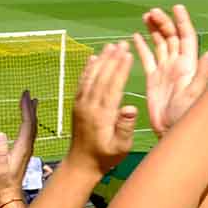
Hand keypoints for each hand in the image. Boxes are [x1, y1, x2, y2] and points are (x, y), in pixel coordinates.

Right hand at [0, 91, 39, 204]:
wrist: (10, 194)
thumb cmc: (3, 183)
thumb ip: (0, 152)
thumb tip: (0, 134)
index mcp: (22, 147)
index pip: (27, 123)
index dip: (26, 108)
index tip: (25, 95)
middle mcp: (27, 146)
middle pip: (31, 122)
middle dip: (29, 106)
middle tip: (27, 92)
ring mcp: (27, 148)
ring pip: (32, 127)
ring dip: (31, 113)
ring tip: (31, 101)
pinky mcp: (24, 151)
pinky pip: (29, 132)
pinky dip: (28, 121)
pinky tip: (27, 119)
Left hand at [67, 43, 137, 173]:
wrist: (81, 164)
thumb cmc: (106, 157)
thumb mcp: (120, 147)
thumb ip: (125, 127)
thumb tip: (131, 107)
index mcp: (102, 115)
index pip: (112, 86)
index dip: (120, 69)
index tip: (128, 54)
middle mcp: (89, 106)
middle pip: (102, 77)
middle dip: (112, 59)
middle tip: (121, 43)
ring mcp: (81, 104)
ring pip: (91, 77)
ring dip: (101, 60)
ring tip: (110, 46)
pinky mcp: (77, 104)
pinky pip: (82, 82)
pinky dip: (87, 69)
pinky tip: (92, 58)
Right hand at [134, 4, 207, 136]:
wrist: (171, 132)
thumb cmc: (186, 116)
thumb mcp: (195, 94)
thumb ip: (203, 73)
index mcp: (188, 66)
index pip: (186, 37)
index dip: (183, 21)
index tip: (176, 7)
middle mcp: (177, 65)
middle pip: (171, 37)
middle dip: (164, 22)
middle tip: (152, 12)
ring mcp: (165, 71)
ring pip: (159, 44)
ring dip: (154, 30)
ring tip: (145, 16)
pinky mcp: (153, 79)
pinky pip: (147, 58)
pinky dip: (142, 47)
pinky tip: (135, 36)